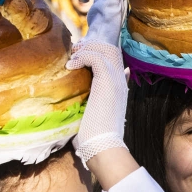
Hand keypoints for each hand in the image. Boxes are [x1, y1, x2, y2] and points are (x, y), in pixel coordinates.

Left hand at [67, 42, 127, 162]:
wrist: (101, 144)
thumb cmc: (94, 134)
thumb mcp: (92, 112)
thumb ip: (88, 99)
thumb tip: (79, 94)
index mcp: (119, 86)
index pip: (115, 59)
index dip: (98, 52)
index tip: (80, 55)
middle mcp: (120, 79)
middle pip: (111, 49)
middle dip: (92, 46)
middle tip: (75, 52)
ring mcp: (115, 79)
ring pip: (104, 50)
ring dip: (86, 50)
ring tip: (73, 58)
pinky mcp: (107, 80)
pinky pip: (95, 57)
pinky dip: (82, 58)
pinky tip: (71, 66)